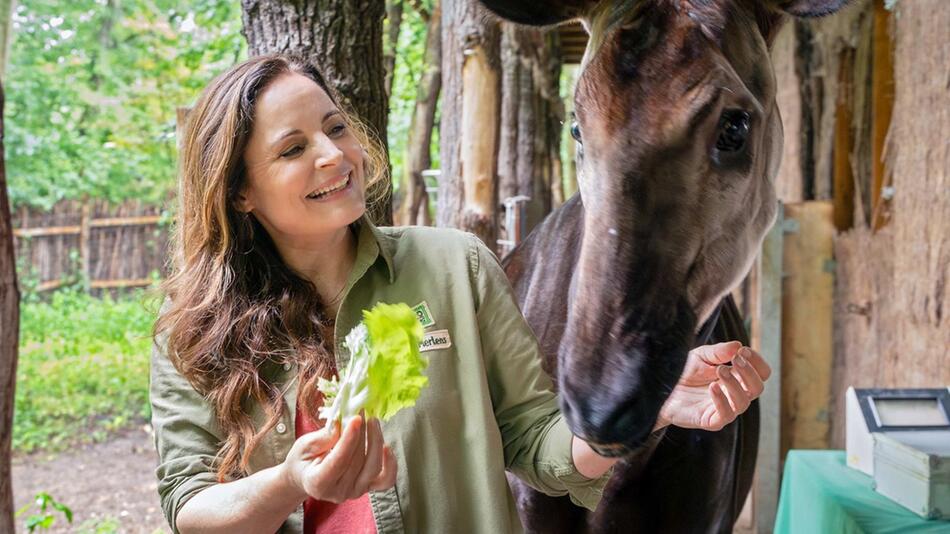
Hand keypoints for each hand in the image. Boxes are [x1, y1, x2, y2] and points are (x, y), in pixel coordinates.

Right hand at [281, 416, 396, 502]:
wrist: (305, 476)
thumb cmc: (303, 459)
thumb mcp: (304, 445)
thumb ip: (323, 437)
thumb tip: (344, 422)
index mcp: (318, 483)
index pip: (338, 461)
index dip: (349, 439)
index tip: (356, 418)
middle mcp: (339, 492)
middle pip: (357, 461)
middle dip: (362, 433)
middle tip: (363, 411)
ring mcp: (355, 492)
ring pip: (373, 467)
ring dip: (375, 441)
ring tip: (372, 421)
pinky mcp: (368, 487)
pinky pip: (386, 479)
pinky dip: (391, 464)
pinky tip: (387, 446)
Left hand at [655, 341, 770, 431]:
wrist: (659, 387)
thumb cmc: (683, 372)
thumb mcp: (701, 356)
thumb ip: (719, 352)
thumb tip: (738, 345)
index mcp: (736, 378)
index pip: (761, 374)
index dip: (757, 362)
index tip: (744, 350)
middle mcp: (734, 394)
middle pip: (757, 388)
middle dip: (749, 372)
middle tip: (735, 359)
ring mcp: (724, 408)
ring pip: (744, 402)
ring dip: (735, 384)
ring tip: (721, 370)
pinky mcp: (711, 421)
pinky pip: (726, 415)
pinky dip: (722, 400)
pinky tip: (712, 387)